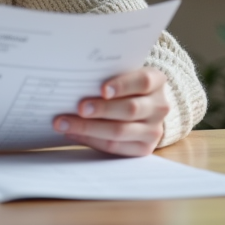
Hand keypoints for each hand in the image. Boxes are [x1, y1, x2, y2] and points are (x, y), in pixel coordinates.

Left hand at [53, 68, 169, 156]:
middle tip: (79, 108)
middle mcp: (159, 106)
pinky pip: (115, 146)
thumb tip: (74, 82)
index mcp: (157, 81)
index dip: (122, 85)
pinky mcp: (144, 148)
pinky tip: (73, 134)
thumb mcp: (123, 76)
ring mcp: (154, 130)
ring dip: (88, 128)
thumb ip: (107, 77)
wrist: (144, 109)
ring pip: (120, 131)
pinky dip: (91, 140)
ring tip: (65, 124)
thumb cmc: (125, 87)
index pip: (143, 81)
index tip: (102, 90)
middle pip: (130, 109)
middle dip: (101, 109)